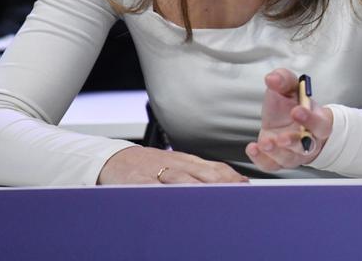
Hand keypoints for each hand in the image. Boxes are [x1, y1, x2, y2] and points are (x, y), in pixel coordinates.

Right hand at [98, 145, 247, 184]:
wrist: (116, 159)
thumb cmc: (151, 165)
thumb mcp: (177, 164)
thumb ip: (200, 173)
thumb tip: (231, 181)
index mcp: (188, 162)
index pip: (215, 168)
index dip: (231, 177)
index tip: (245, 186)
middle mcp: (177, 165)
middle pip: (204, 174)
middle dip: (222, 184)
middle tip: (236, 194)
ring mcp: (158, 173)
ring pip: (183, 180)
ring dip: (200, 189)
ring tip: (214, 199)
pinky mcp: (140, 182)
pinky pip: (154, 188)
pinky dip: (166, 194)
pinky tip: (176, 201)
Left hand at [245, 68, 334, 172]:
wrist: (287, 121)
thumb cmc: (291, 105)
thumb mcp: (290, 87)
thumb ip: (284, 80)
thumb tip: (273, 78)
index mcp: (318, 122)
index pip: (320, 125)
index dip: (310, 120)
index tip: (296, 110)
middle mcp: (309, 141)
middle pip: (306, 147)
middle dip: (293, 142)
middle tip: (282, 137)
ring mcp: (294, 153)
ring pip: (289, 158)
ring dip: (276, 152)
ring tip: (265, 142)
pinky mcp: (277, 161)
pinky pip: (271, 165)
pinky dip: (260, 159)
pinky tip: (253, 148)